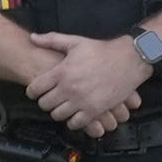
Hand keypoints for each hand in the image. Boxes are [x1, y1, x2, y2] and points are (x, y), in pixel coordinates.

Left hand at [23, 30, 151, 134]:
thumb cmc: (101, 51)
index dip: (33, 91)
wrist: (128, 60)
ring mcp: (82, 102)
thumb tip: (32, 38)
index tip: (36, 91)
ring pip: (57, 115)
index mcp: (61, 72)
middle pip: (44, 105)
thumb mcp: (75, 42)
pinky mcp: (95, 111)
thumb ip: (52, 40)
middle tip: (50, 98)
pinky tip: (75, 113)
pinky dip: (72, 121)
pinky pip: (75, 124)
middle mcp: (69, 89)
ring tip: (62, 105)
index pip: (35, 89)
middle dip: (45, 101)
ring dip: (58, 111)